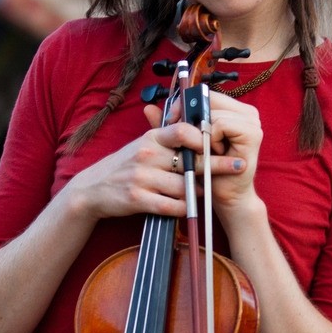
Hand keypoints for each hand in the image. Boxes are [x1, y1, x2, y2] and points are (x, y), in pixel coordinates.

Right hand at [62, 107, 246, 220]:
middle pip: (190, 161)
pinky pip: (171, 205)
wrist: (92, 189)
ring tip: (202, 192)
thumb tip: (198, 124)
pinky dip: (182, 208)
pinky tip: (186, 207)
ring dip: (196, 192)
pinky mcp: (137, 199)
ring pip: (183, 186)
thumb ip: (167, 135)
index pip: (182, 130)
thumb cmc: (124, 166)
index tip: (219, 142)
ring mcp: (142, 177)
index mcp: (151, 138)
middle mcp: (147, 155)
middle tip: (238, 165)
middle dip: (217, 165)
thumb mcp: (142, 144)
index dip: (203, 136)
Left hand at [181, 92, 264, 222]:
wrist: (226, 196)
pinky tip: (212, 152)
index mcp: (234, 110)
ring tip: (203, 148)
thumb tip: (147, 108)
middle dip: (190, 117)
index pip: (206, 94)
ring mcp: (253, 122)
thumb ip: (170, 126)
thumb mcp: (186, 144)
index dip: (186, 105)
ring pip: (214, 113)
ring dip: (201, 132)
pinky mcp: (253, 134)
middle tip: (183, 136)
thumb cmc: (207, 171)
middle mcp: (247, 112)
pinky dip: (211, 138)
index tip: (171, 120)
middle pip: (210, 100)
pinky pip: (221, 125)